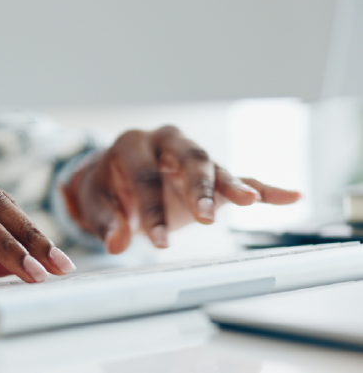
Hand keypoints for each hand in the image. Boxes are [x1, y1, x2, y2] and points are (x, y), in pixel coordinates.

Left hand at [62, 126, 301, 253]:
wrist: (114, 176)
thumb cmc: (104, 188)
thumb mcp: (95, 202)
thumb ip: (105, 221)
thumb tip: (116, 244)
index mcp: (132, 144)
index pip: (144, 178)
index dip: (152, 211)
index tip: (160, 242)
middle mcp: (165, 141)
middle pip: (189, 159)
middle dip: (198, 187)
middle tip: (206, 217)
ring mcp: (191, 155)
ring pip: (215, 167)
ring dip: (230, 186)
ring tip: (248, 202)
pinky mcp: (209, 173)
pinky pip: (240, 177)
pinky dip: (263, 188)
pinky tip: (291, 196)